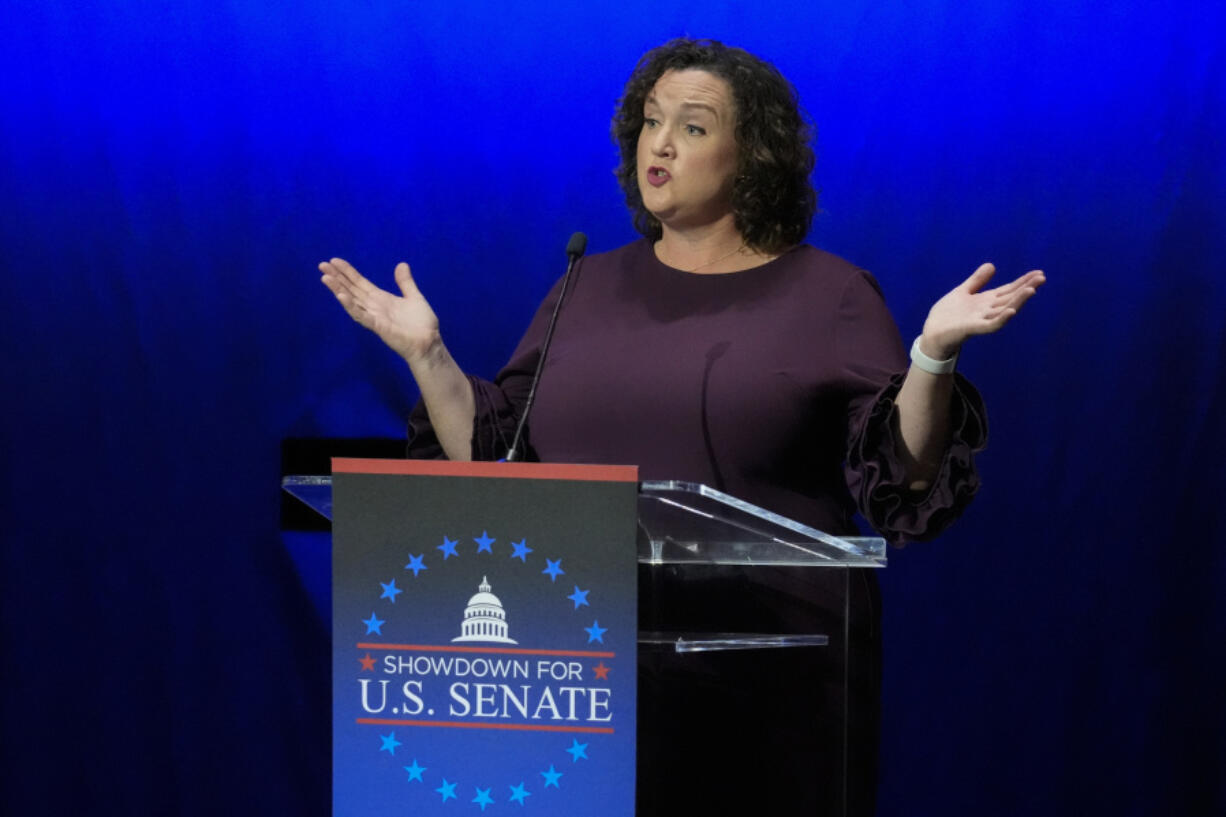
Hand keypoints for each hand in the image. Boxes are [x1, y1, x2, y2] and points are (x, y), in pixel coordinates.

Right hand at [319, 257, 440, 363]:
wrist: (429, 343)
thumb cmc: (422, 324)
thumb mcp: (414, 297)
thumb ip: (405, 282)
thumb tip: (402, 264)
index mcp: (380, 299)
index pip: (360, 283)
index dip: (348, 272)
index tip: (334, 261)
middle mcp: (374, 307)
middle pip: (351, 289)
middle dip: (337, 277)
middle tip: (322, 265)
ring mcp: (374, 317)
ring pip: (352, 301)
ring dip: (338, 289)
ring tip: (325, 278)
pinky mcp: (378, 327)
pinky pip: (362, 316)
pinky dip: (351, 306)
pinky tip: (341, 296)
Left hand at [920, 263, 1045, 358]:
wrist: (932, 333)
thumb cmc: (947, 315)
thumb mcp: (962, 292)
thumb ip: (977, 280)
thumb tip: (992, 265)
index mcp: (986, 300)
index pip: (1009, 289)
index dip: (1023, 281)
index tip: (1038, 273)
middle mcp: (988, 310)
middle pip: (1011, 297)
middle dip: (1026, 288)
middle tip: (1042, 278)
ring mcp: (982, 319)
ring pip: (1005, 309)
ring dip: (1019, 300)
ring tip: (1031, 290)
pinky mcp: (973, 329)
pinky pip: (991, 325)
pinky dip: (1002, 318)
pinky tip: (1011, 310)